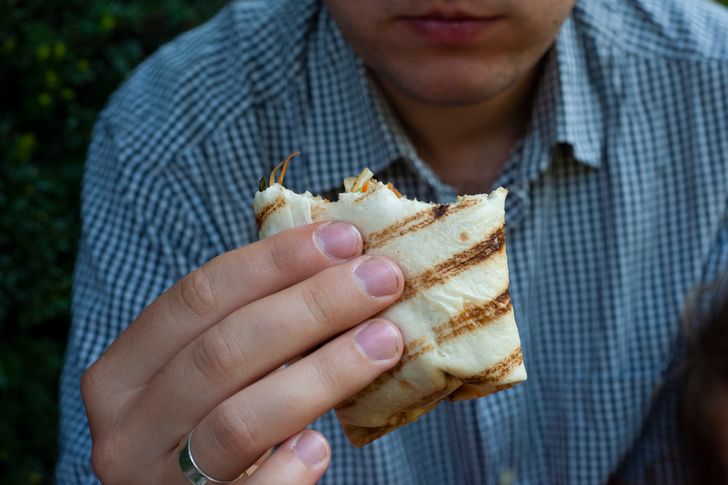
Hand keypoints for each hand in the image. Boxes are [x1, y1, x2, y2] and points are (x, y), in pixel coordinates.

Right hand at [81, 222, 404, 483]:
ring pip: (240, 420)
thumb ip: (245, 329)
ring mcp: (155, 483)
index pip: (196, 297)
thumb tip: (339, 263)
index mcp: (121, 373)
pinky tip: (324, 444)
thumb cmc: (207, 426)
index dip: (274, 262)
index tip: (346, 240)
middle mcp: (124, 428)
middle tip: (382, 280)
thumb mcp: (206, 375)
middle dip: (313, 306)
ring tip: (386, 340)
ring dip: (325, 371)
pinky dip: (290, 466)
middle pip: (223, 351)